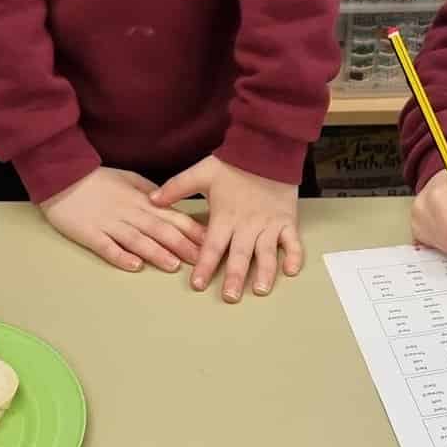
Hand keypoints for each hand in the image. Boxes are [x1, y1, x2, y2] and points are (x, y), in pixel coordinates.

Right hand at [41, 167, 205, 274]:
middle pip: (159, 230)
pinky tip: (134, 266)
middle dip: (182, 245)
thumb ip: (148, 191)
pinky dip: (121, 256)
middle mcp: (128, 213)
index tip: (210, 242)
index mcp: (140, 200)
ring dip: (156, 252)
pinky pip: (106, 247)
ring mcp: (108, 223)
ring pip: (137, 239)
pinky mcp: (89, 233)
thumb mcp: (127, 178)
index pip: (172, 216)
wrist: (61, 176)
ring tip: (173, 265)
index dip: (192, 230)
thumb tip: (168, 202)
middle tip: (201, 261)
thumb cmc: (95, 179)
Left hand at [151, 156, 299, 302]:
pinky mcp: (287, 220)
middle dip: (234, 277)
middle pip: (240, 255)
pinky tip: (292, 271)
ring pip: (267, 252)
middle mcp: (247, 225)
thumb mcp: (201, 172)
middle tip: (229, 297)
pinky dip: (294, 255)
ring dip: (265, 271)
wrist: (267, 149)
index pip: (212, 246)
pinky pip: (293, 241)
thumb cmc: (234, 163)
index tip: (197, 285)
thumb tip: (152, 199)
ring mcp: (269, 224)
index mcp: (225, 217)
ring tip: (260, 290)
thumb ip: (177, 187)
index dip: (204, 266)